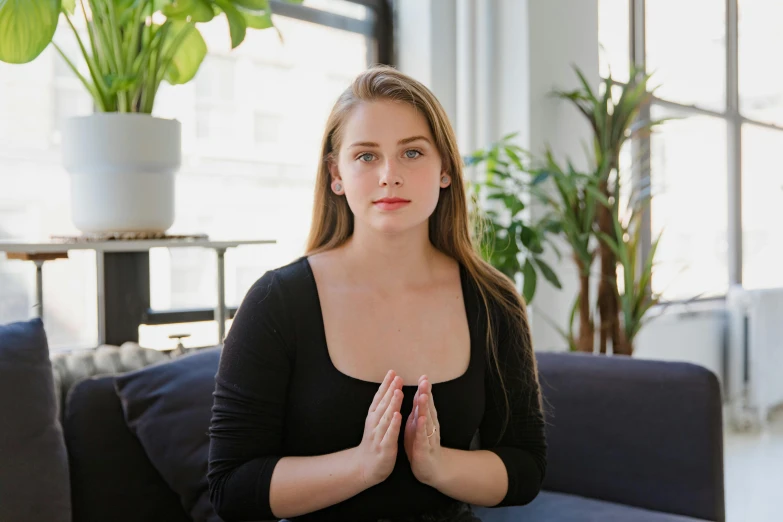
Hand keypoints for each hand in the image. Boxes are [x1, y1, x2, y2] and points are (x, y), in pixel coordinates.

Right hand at [354, 370, 402, 486]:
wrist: (365, 467)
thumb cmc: (374, 442)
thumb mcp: (376, 422)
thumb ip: (383, 407)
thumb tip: (390, 388)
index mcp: (374, 417)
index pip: (380, 398)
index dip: (386, 385)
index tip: (392, 372)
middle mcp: (375, 424)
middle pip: (383, 404)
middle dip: (390, 390)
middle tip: (397, 377)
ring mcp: (378, 436)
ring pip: (386, 417)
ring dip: (392, 404)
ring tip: (398, 392)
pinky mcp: (384, 448)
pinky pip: (389, 435)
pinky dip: (393, 425)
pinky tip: (397, 416)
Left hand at [404, 375, 442, 485]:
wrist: (431, 469)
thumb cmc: (421, 445)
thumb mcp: (417, 425)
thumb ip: (418, 410)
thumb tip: (418, 393)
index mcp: (425, 419)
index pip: (424, 402)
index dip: (424, 389)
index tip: (423, 376)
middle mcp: (429, 426)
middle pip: (427, 407)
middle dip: (425, 394)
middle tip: (425, 380)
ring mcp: (428, 437)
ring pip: (427, 420)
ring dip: (425, 407)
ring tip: (423, 395)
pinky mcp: (424, 448)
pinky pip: (423, 436)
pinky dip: (422, 428)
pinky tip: (421, 420)